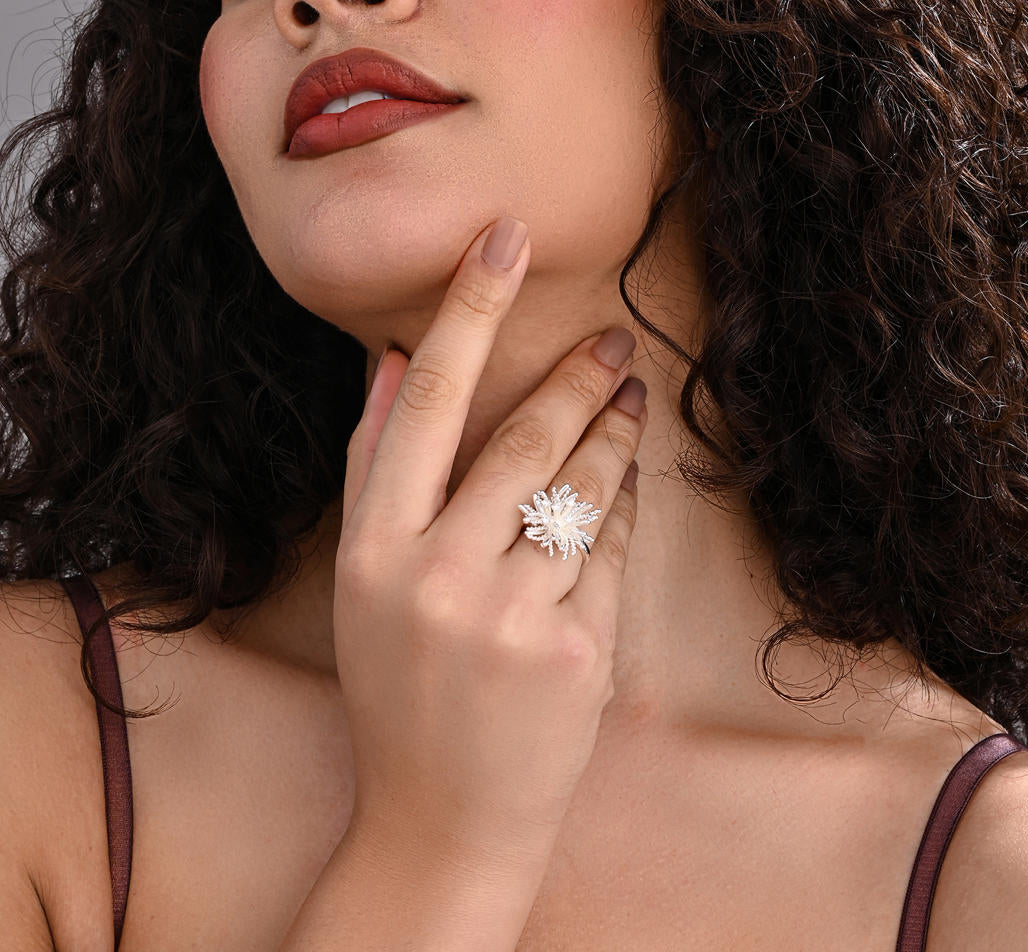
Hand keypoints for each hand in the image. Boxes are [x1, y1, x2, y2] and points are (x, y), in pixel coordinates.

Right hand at [334, 216, 645, 872]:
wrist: (440, 825)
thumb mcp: (362, 579)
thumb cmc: (398, 685)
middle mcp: (434, 575)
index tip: (503, 235)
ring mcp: (509, 618)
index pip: (424, 399)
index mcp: (372, 548)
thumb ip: (375, 467)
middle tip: (613, 338)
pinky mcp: (576, 654)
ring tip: (631, 396)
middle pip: (522, 437)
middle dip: (577, 375)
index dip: (468, 308)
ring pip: (581, 486)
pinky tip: (628, 478)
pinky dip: (624, 505)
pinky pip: (612, 550)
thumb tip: (389, 359)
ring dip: (615, 429)